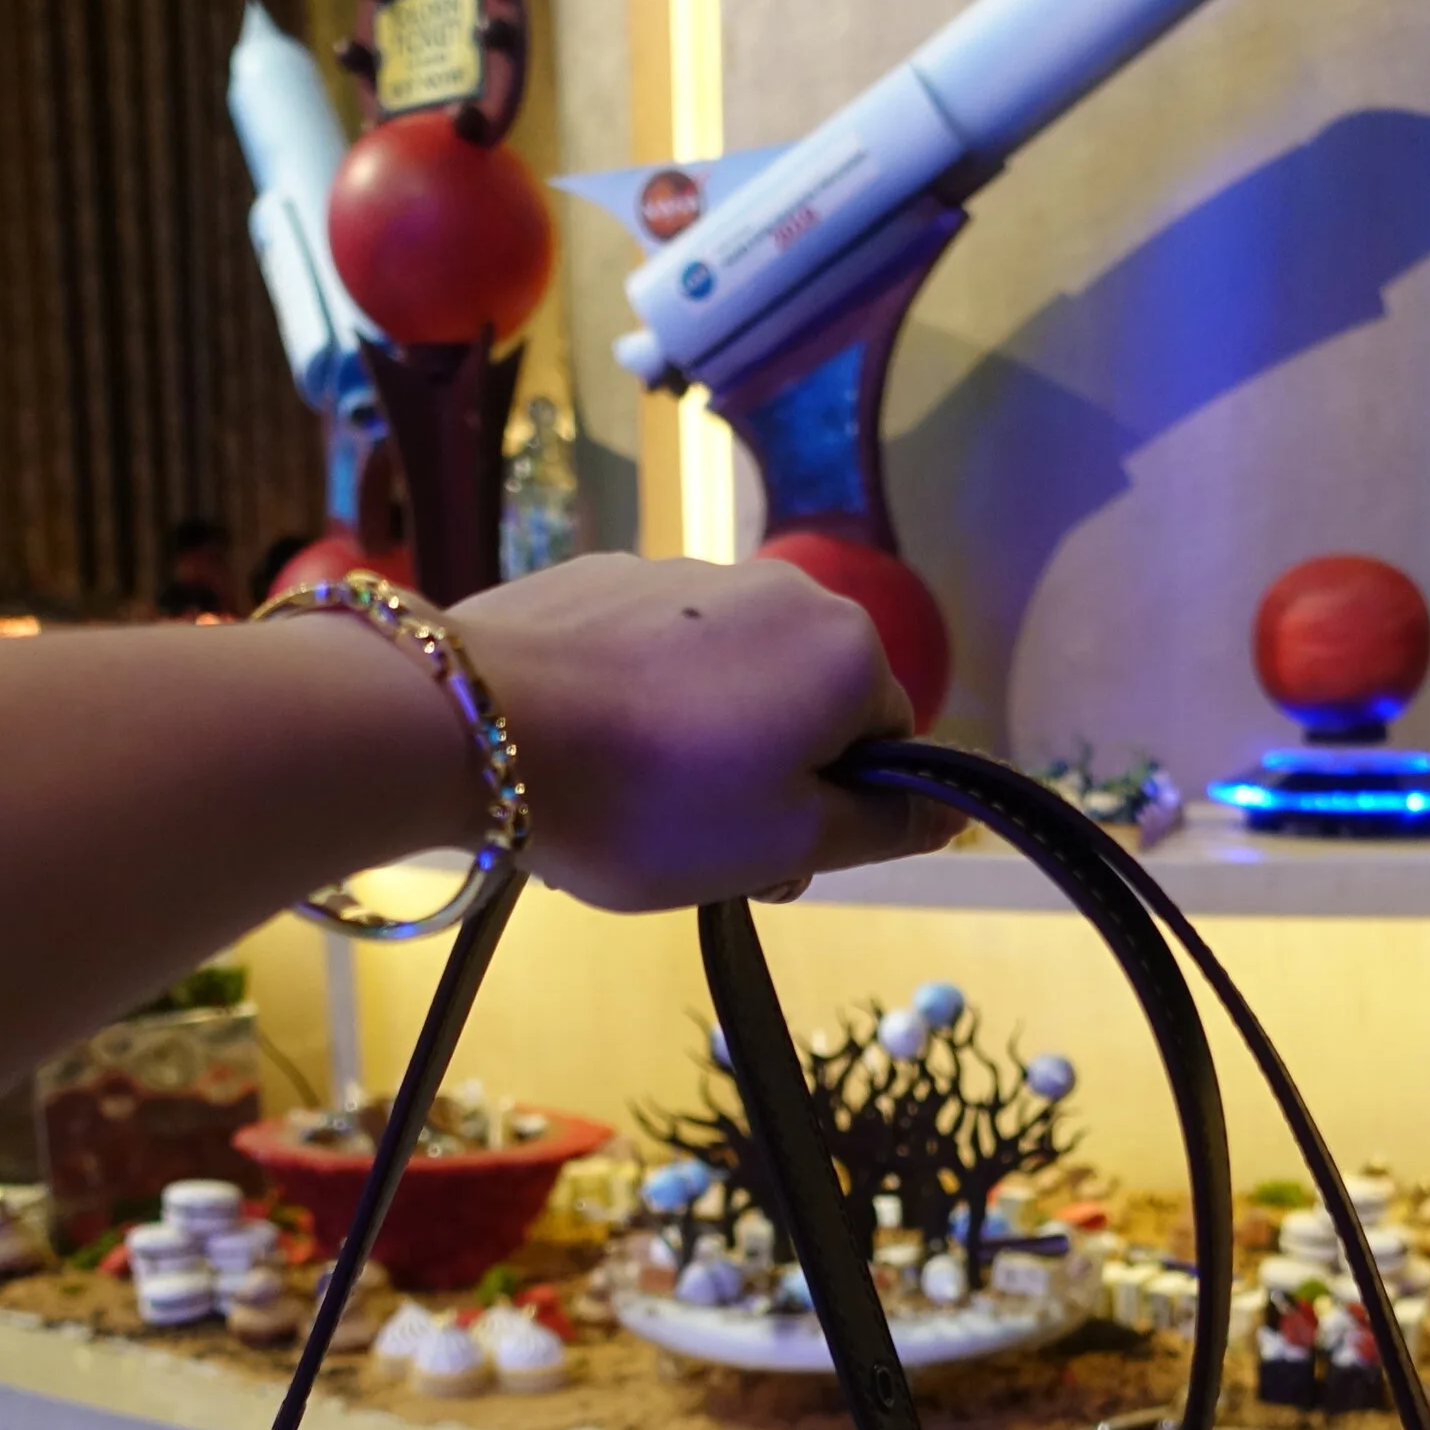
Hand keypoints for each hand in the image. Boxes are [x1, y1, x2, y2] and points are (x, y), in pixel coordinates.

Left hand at [453, 553, 961, 911]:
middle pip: (804, 703)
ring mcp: (684, 572)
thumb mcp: (787, 845)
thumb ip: (882, 828)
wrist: (476, 727)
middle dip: (767, 773)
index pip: (885, 744)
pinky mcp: (601, 576)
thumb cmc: (652, 802)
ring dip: (698, 740)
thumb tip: (952, 817)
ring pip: (724, 680)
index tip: (768, 857)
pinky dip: (634, 703)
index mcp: (846, 648)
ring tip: (625, 798)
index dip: (837, 813)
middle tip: (695, 841)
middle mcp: (780, 588)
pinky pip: (649, 656)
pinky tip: (581, 750)